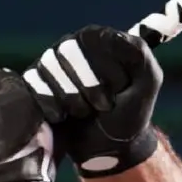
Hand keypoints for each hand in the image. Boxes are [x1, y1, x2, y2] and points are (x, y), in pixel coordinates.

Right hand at [23, 25, 162, 177]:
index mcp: (101, 37)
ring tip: (86, 111)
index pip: (96, 38)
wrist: (106, 146)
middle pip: (69, 51)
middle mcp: (73, 43)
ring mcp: (50, 62)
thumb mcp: (148, 83)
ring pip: (50, 68)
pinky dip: (53, 107)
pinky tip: (65, 116)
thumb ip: (141, 56)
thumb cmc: (129, 111)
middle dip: (90, 85)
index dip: (108, 67)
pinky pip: (34, 86)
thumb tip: (115, 35)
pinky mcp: (33, 82)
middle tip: (104, 105)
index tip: (121, 87)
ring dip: (73, 99)